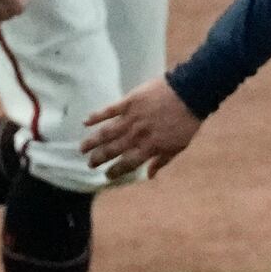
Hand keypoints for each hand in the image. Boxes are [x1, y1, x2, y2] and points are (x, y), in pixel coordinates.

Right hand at [80, 77, 201, 178]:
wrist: (188, 95)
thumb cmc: (186, 123)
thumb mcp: (178, 146)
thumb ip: (162, 161)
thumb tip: (149, 175)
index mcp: (150, 147)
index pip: (128, 163)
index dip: (116, 170)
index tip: (106, 175)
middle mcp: (137, 135)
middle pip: (113, 150)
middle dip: (99, 158)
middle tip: (90, 164)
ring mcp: (131, 118)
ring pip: (106, 132)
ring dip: (92, 141)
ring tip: (82, 148)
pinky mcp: (128, 102)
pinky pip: (108, 111)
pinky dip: (96, 116)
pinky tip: (85, 122)